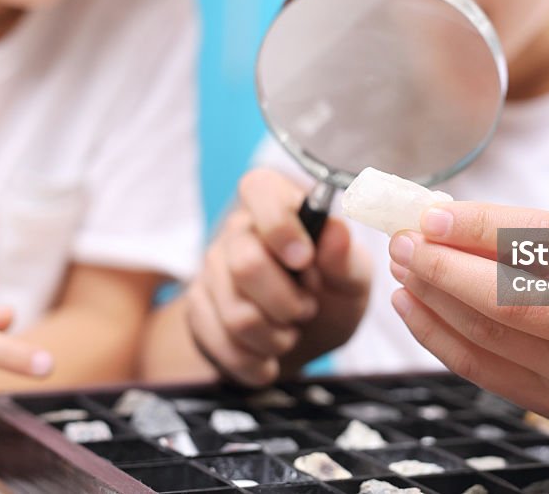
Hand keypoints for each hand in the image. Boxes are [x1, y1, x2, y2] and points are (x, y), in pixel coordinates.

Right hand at [187, 169, 370, 385]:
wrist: (302, 341)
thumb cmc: (332, 296)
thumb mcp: (352, 280)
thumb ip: (344, 259)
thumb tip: (336, 229)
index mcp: (280, 207)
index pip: (259, 187)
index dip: (279, 225)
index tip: (304, 260)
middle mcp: (239, 231)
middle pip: (245, 264)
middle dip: (287, 303)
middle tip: (307, 309)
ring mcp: (212, 268)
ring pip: (236, 314)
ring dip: (275, 338)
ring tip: (290, 333)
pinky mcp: (197, 307)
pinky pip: (221, 343)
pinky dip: (255, 361)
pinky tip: (268, 356)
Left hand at [387, 201, 548, 432]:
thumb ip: (532, 235)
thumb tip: (443, 218)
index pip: (546, 243)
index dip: (481, 227)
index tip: (433, 214)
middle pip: (508, 300)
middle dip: (443, 266)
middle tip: (405, 241)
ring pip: (487, 336)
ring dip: (432, 297)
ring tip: (404, 267)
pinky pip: (482, 370)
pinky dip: (437, 335)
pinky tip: (411, 306)